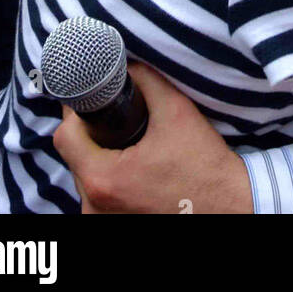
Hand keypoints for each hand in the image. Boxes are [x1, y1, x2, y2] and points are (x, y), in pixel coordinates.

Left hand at [54, 62, 252, 213]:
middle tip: (114, 116)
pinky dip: (109, 176)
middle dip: (90, 133)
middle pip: (74, 156)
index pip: (65, 136)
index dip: (76, 110)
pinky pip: (98, 195)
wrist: (227, 205)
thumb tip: (124, 64)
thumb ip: (145, 79)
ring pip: (85, 176)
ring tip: (127, 141)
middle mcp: (94, 207)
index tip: (92, 97)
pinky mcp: (114, 227)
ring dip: (99, 156)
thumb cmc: (202, 164)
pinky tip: (133, 166)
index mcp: (103, 178)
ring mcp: (102, 220)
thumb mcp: (175, 110)